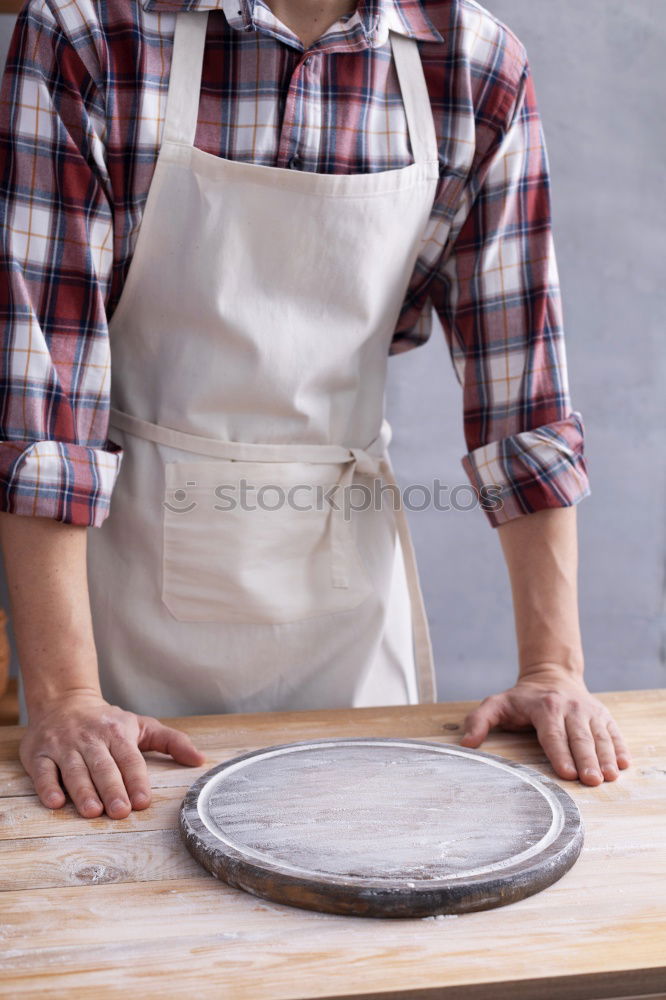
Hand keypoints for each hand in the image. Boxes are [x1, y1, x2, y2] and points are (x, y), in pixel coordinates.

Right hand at [20, 691, 206, 817]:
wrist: (63, 700)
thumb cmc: (108, 721)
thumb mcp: (142, 726)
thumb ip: (171, 742)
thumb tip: (200, 759)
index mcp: (117, 732)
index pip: (129, 759)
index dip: (136, 780)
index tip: (143, 801)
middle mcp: (90, 738)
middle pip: (102, 766)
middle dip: (112, 789)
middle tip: (120, 812)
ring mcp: (63, 745)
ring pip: (73, 770)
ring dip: (83, 791)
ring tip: (92, 811)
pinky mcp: (38, 753)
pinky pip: (42, 771)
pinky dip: (47, 786)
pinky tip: (56, 802)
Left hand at [458, 671, 630, 784]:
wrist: (551, 676)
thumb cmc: (522, 699)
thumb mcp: (496, 704)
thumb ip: (479, 721)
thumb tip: (466, 744)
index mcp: (545, 707)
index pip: (553, 734)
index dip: (560, 754)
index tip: (567, 773)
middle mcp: (570, 708)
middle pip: (579, 738)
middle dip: (587, 761)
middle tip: (592, 781)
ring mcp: (589, 711)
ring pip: (599, 736)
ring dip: (606, 757)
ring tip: (610, 776)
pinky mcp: (602, 715)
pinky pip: (613, 732)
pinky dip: (619, 747)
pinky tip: (624, 764)